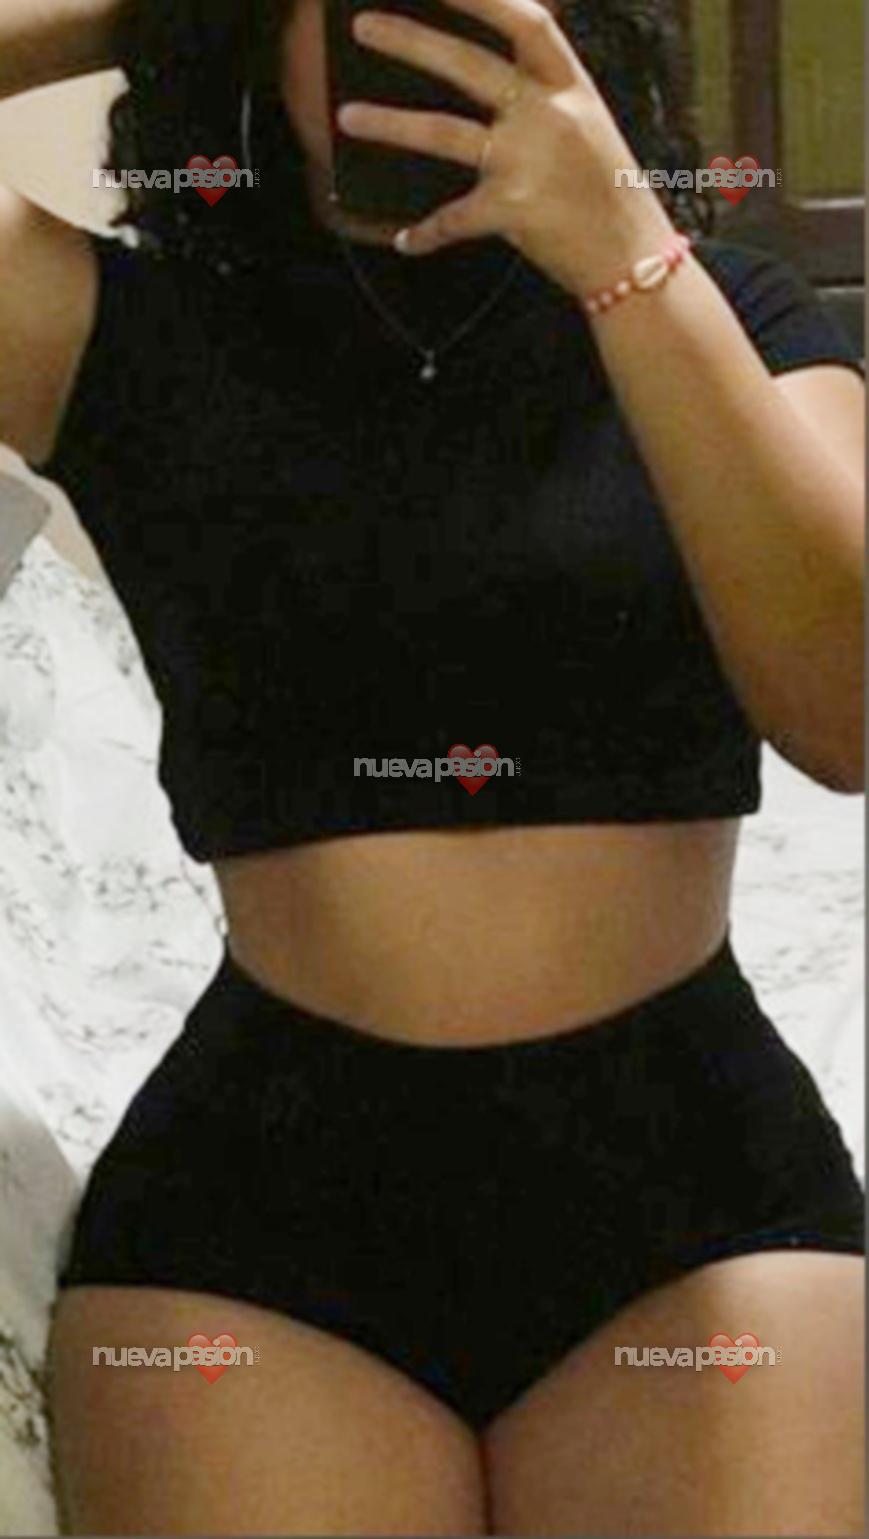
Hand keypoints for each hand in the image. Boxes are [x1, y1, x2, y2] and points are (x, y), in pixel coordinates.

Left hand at [336, 0, 677, 297]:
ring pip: (444, 133)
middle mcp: (548, 115)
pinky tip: (404, 241)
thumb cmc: (606, 191)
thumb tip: (491, 70)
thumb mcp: (587, 124)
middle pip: (468, 65)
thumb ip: (544, 92)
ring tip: (346, 117)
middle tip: (364, 25)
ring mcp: (528, 162)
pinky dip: (426, 234)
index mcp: (570, 87)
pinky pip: (454, 219)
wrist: (632, 258)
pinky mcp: (512, 210)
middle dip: (412, 41)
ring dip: (390, 123)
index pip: (525, 21)